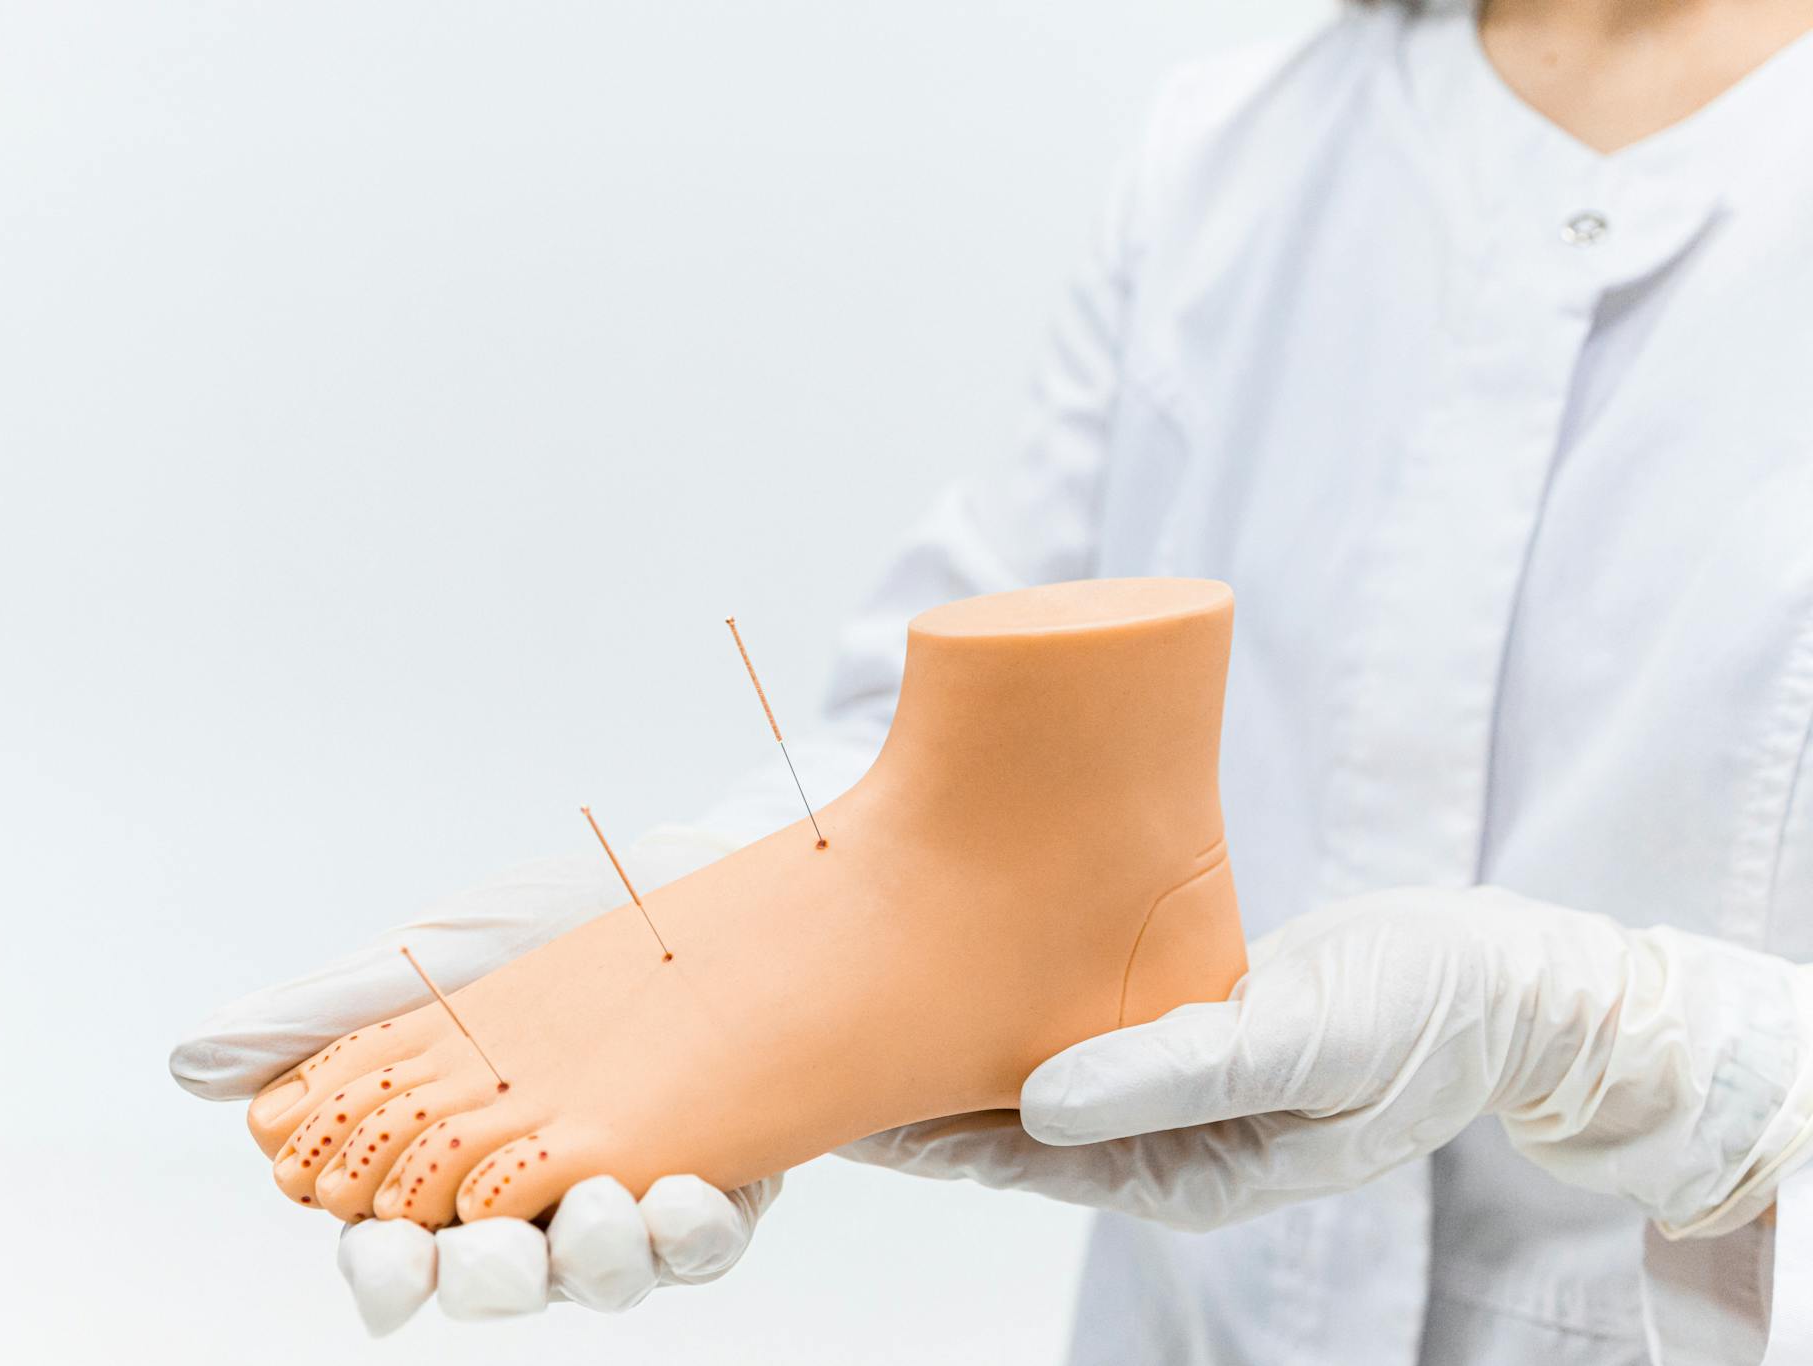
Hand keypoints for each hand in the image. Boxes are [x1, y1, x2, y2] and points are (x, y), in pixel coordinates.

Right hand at [170, 825, 781, 1329]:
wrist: (668, 883)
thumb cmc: (540, 934)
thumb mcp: (433, 964)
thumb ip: (328, 1022)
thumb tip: (196, 1065)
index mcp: (448, 1175)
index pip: (400, 1253)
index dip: (387, 1270)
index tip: (384, 1256)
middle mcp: (529, 1206)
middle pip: (496, 1284)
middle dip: (489, 1278)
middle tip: (489, 1250)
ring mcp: (620, 1203)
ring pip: (598, 1278)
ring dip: (595, 1258)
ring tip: (603, 1208)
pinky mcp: (710, 1187)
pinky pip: (699, 1243)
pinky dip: (686, 1230)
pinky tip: (680, 1193)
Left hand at [846, 889, 1812, 1237]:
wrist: (1502, 981)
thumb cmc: (1423, 1016)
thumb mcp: (1306, 1042)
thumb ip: (1175, 1073)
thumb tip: (1037, 1105)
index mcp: (1176, 1168)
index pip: (1004, 1160)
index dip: (907, 1131)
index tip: (819, 1097)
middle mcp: (1150, 1136)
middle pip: (989, 1119)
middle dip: (895, 1079)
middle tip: (795, 1028)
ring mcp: (1156, 1080)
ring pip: (1013, 1062)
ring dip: (935, 1024)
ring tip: (844, 978)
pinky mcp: (1169, 1018)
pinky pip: (1060, 1011)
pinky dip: (997, 983)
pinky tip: (946, 944)